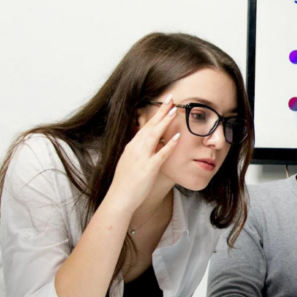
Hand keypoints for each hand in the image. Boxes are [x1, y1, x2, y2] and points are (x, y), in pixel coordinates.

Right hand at [104, 98, 179, 214]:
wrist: (119, 198)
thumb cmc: (126, 183)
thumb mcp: (131, 163)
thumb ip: (141, 153)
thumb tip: (153, 145)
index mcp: (132, 147)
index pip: (145, 126)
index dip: (155, 115)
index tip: (164, 104)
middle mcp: (135, 149)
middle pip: (149, 126)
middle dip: (161, 111)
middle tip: (170, 98)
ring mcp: (141, 158)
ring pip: (154, 135)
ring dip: (164, 121)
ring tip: (174, 110)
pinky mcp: (148, 168)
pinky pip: (160, 154)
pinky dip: (169, 144)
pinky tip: (177, 136)